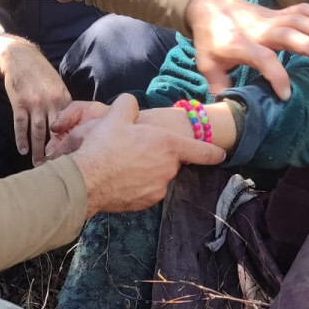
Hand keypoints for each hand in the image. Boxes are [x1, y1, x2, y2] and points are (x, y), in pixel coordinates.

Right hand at [0, 41, 71, 165]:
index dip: (69, 141)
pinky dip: (21, 139)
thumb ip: (62, 104)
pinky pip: (21, 124)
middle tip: (56, 167)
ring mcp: (35, 103)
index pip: (69, 124)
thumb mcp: (57, 85)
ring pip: (39, 131)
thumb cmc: (41, 73)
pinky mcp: (19, 103)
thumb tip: (69, 124)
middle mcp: (51, 101)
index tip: (71, 156)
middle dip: (56, 150)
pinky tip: (23, 150)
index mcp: (63, 98)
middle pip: (55, 131)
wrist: (20, 58)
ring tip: (39, 164)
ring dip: (38, 149)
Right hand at [69, 95, 225, 216]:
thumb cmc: (104, 146)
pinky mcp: (145, 203)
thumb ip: (130, 105)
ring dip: (148, 169)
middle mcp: (169, 169)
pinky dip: (137, 184)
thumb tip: (131, 104)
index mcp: (169, 145)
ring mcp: (158, 188)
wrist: (86, 180)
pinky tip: (119, 177)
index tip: (221, 154)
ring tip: (123, 163)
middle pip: (171, 160)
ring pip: (158, 175)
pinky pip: (146, 189)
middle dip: (159, 154)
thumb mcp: (116, 115)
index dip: (214, 152)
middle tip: (136, 148)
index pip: (202, 151)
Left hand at [184, 0, 308, 98]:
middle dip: (308, 45)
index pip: (262, 59)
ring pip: (296, 20)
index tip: (286, 95)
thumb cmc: (209, 39)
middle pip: (285, 34)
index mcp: (239, 45)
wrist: (208, 5)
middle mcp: (258, 30)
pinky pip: (301, 10)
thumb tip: (230, 111)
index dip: (276, 76)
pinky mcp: (277, 13)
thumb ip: (219, 85)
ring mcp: (269, 19)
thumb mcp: (206, 64)